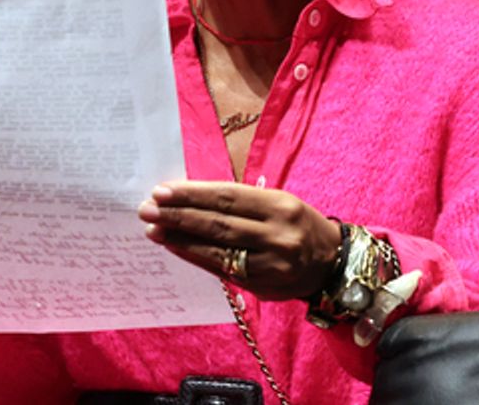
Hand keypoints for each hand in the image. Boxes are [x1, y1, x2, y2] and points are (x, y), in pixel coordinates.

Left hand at [138, 180, 342, 299]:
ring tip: (153, 229)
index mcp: (280, 206)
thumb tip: (189, 198)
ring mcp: (270, 264)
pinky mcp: (261, 287)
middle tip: (147, 209)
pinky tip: (175, 248)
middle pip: (218, 224)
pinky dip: (195, 257)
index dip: (192, 194)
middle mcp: (277, 235)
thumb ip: (240, 202)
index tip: (162, 191)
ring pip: (217, 250)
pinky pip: (221, 270)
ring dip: (180, 239)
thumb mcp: (278, 203)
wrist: (331, 264)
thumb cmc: (296, 224)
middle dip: (178, 216)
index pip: (227, 197)